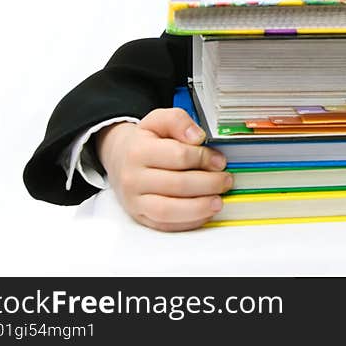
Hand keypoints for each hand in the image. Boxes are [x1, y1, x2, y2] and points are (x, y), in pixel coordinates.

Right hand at [96, 108, 231, 231]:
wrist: (120, 159)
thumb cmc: (145, 141)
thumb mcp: (158, 120)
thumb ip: (178, 121)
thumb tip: (197, 137)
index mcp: (138, 151)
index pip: (179, 156)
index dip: (204, 158)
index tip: (220, 161)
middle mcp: (133, 178)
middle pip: (177, 185)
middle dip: (209, 184)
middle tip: (225, 181)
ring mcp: (135, 200)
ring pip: (169, 210)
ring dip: (199, 208)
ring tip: (218, 201)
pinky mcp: (140, 217)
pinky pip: (165, 225)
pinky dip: (188, 222)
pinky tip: (204, 213)